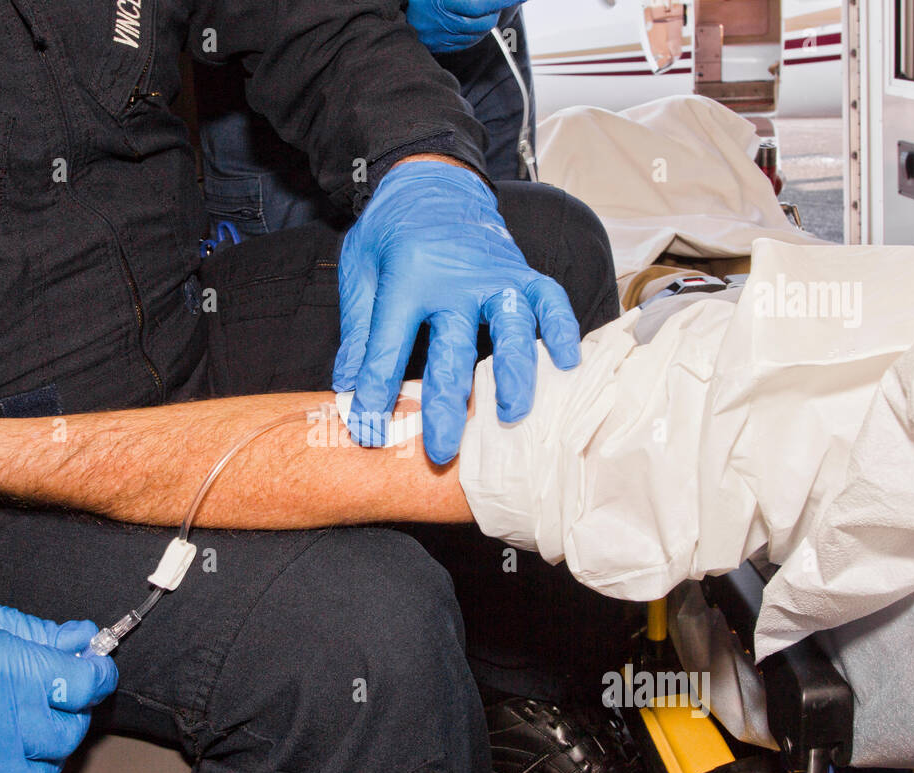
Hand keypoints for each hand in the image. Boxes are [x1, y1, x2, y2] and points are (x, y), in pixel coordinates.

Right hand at [0, 567, 117, 772]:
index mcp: (0, 668)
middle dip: (70, 713)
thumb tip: (80, 639)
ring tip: (31, 738)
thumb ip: (31, 631)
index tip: (93, 673)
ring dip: (45, 758)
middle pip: (65, 733)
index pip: (82, 685)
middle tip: (56, 700)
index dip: (96, 676)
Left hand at [334, 160, 579, 463]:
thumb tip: (348, 387)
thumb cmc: (391, 232)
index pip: (388, 347)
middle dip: (445, 407)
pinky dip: (562, 330)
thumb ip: (358, 330)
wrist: (432, 179)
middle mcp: (455, 279)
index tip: (369, 433)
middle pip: (452, 351)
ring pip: (510, 329)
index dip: (376, 393)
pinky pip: (550, 301)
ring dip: (512, 374)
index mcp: (406, 278)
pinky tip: (566, 364)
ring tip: (512, 416)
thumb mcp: (360, 272)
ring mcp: (495, 275)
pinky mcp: (522, 272)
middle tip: (440, 451)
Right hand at [406, 0, 520, 53]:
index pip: (482, 4)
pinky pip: (466, 42)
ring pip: (477, 34)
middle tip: (497, 0)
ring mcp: (438, 36)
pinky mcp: (439, 46)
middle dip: (495, 10)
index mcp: (441, 1)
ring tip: (477, 7)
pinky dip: (473, 31)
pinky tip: (467, 19)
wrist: (399, 6)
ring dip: (484, 21)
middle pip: (483, 23)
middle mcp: (439, 21)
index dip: (504, 0)